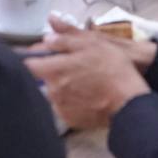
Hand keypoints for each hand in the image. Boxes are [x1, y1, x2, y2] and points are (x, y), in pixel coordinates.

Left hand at [24, 17, 152, 129]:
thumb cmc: (112, 68)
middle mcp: (53, 91)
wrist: (129, 101)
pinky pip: (64, 107)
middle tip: (73, 66)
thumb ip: (65, 39)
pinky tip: (86, 96)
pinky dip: (71, 101)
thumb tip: (47, 37)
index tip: (43, 54)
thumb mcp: (92, 43)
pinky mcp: (71, 121)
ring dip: (62, 86)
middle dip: (52, 71)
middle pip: (42, 79)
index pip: (28, 64)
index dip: (33, 57)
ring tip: (83, 81)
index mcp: (55, 70)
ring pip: (53, 93)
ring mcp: (61, 108)